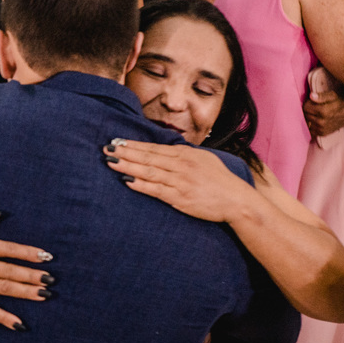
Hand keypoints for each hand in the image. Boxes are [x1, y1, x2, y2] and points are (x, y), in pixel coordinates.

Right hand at [0, 206, 53, 331]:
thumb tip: (0, 213)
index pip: (7, 249)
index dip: (27, 253)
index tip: (45, 256)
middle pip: (9, 271)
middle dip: (32, 276)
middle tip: (51, 279)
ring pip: (3, 288)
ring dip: (25, 292)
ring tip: (45, 295)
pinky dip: (4, 317)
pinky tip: (20, 324)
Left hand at [102, 139, 251, 222]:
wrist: (236, 200)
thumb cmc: (220, 180)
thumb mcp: (203, 159)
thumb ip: (182, 155)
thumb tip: (162, 151)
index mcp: (185, 154)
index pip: (154, 148)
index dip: (134, 145)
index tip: (117, 141)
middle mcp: (181, 166)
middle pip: (148, 157)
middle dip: (126, 152)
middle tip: (107, 149)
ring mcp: (180, 182)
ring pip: (149, 172)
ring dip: (128, 167)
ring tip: (111, 162)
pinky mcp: (180, 198)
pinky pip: (156, 190)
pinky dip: (140, 185)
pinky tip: (127, 181)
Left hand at [303, 90, 343, 136]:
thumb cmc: (340, 103)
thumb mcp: (332, 96)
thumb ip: (321, 96)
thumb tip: (311, 96)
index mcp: (323, 111)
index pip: (305, 107)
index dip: (308, 103)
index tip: (313, 102)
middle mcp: (321, 121)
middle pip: (306, 115)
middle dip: (309, 110)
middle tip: (316, 108)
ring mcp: (322, 128)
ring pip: (307, 122)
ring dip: (310, 118)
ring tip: (318, 114)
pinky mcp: (322, 133)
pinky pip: (311, 129)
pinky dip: (313, 125)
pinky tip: (319, 121)